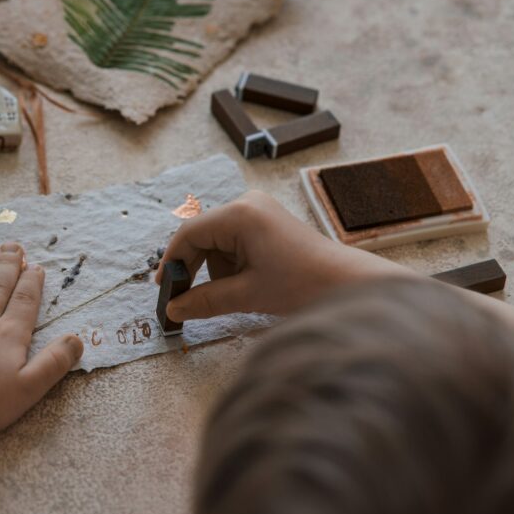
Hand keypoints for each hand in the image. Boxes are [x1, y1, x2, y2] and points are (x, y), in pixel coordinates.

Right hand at [155, 191, 411, 319]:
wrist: (350, 285)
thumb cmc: (302, 285)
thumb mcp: (247, 295)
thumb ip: (204, 300)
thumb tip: (173, 309)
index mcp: (240, 214)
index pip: (189, 234)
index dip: (172, 262)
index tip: (163, 290)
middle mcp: (247, 204)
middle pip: (201, 235)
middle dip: (193, 268)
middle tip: (183, 300)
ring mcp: (259, 211)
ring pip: (217, 241)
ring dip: (215, 270)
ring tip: (232, 295)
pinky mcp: (268, 223)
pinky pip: (234, 241)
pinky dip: (230, 265)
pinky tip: (243, 285)